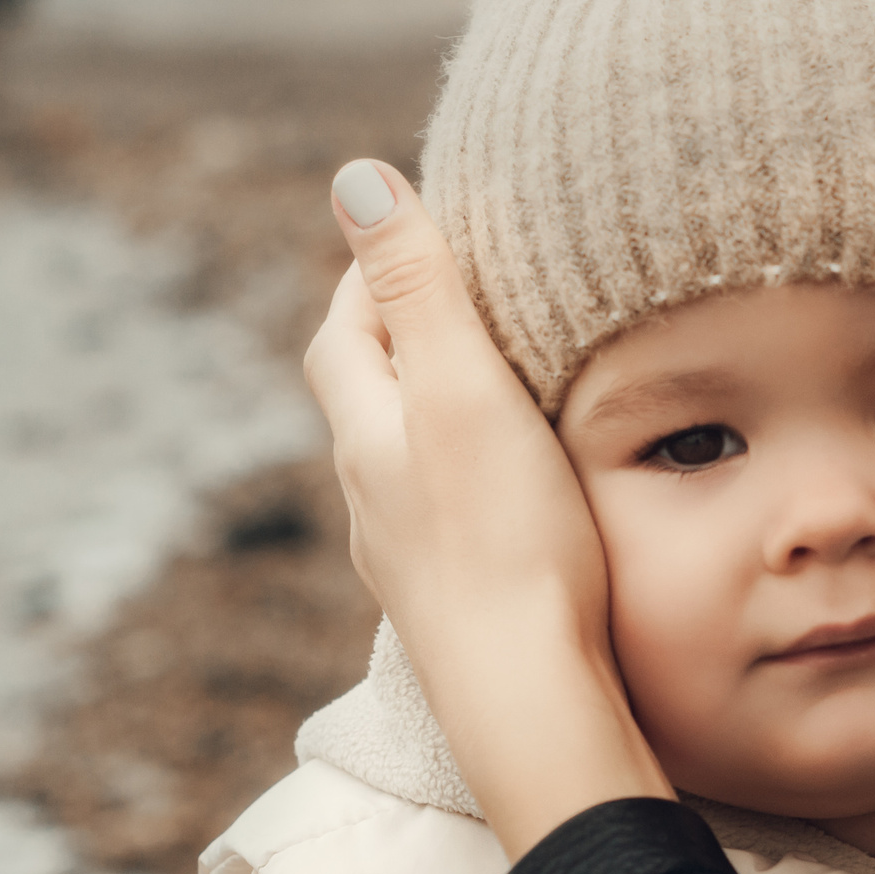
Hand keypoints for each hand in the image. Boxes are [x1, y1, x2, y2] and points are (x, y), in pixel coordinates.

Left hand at [306, 159, 670, 856]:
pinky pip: (450, 510)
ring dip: (443, 407)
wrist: (528, 697)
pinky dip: (473, 473)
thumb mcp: (463, 388)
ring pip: (409, 455)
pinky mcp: (456, 599)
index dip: (379, 268)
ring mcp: (410, 553)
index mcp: (366, 431)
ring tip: (505, 378)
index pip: (345, 324)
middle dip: (407, 332)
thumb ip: (418, 285)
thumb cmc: (505, 541)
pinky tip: (519, 487)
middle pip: (369, 389)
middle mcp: (372, 493)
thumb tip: (354, 176)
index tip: (432, 231)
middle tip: (471, 291)